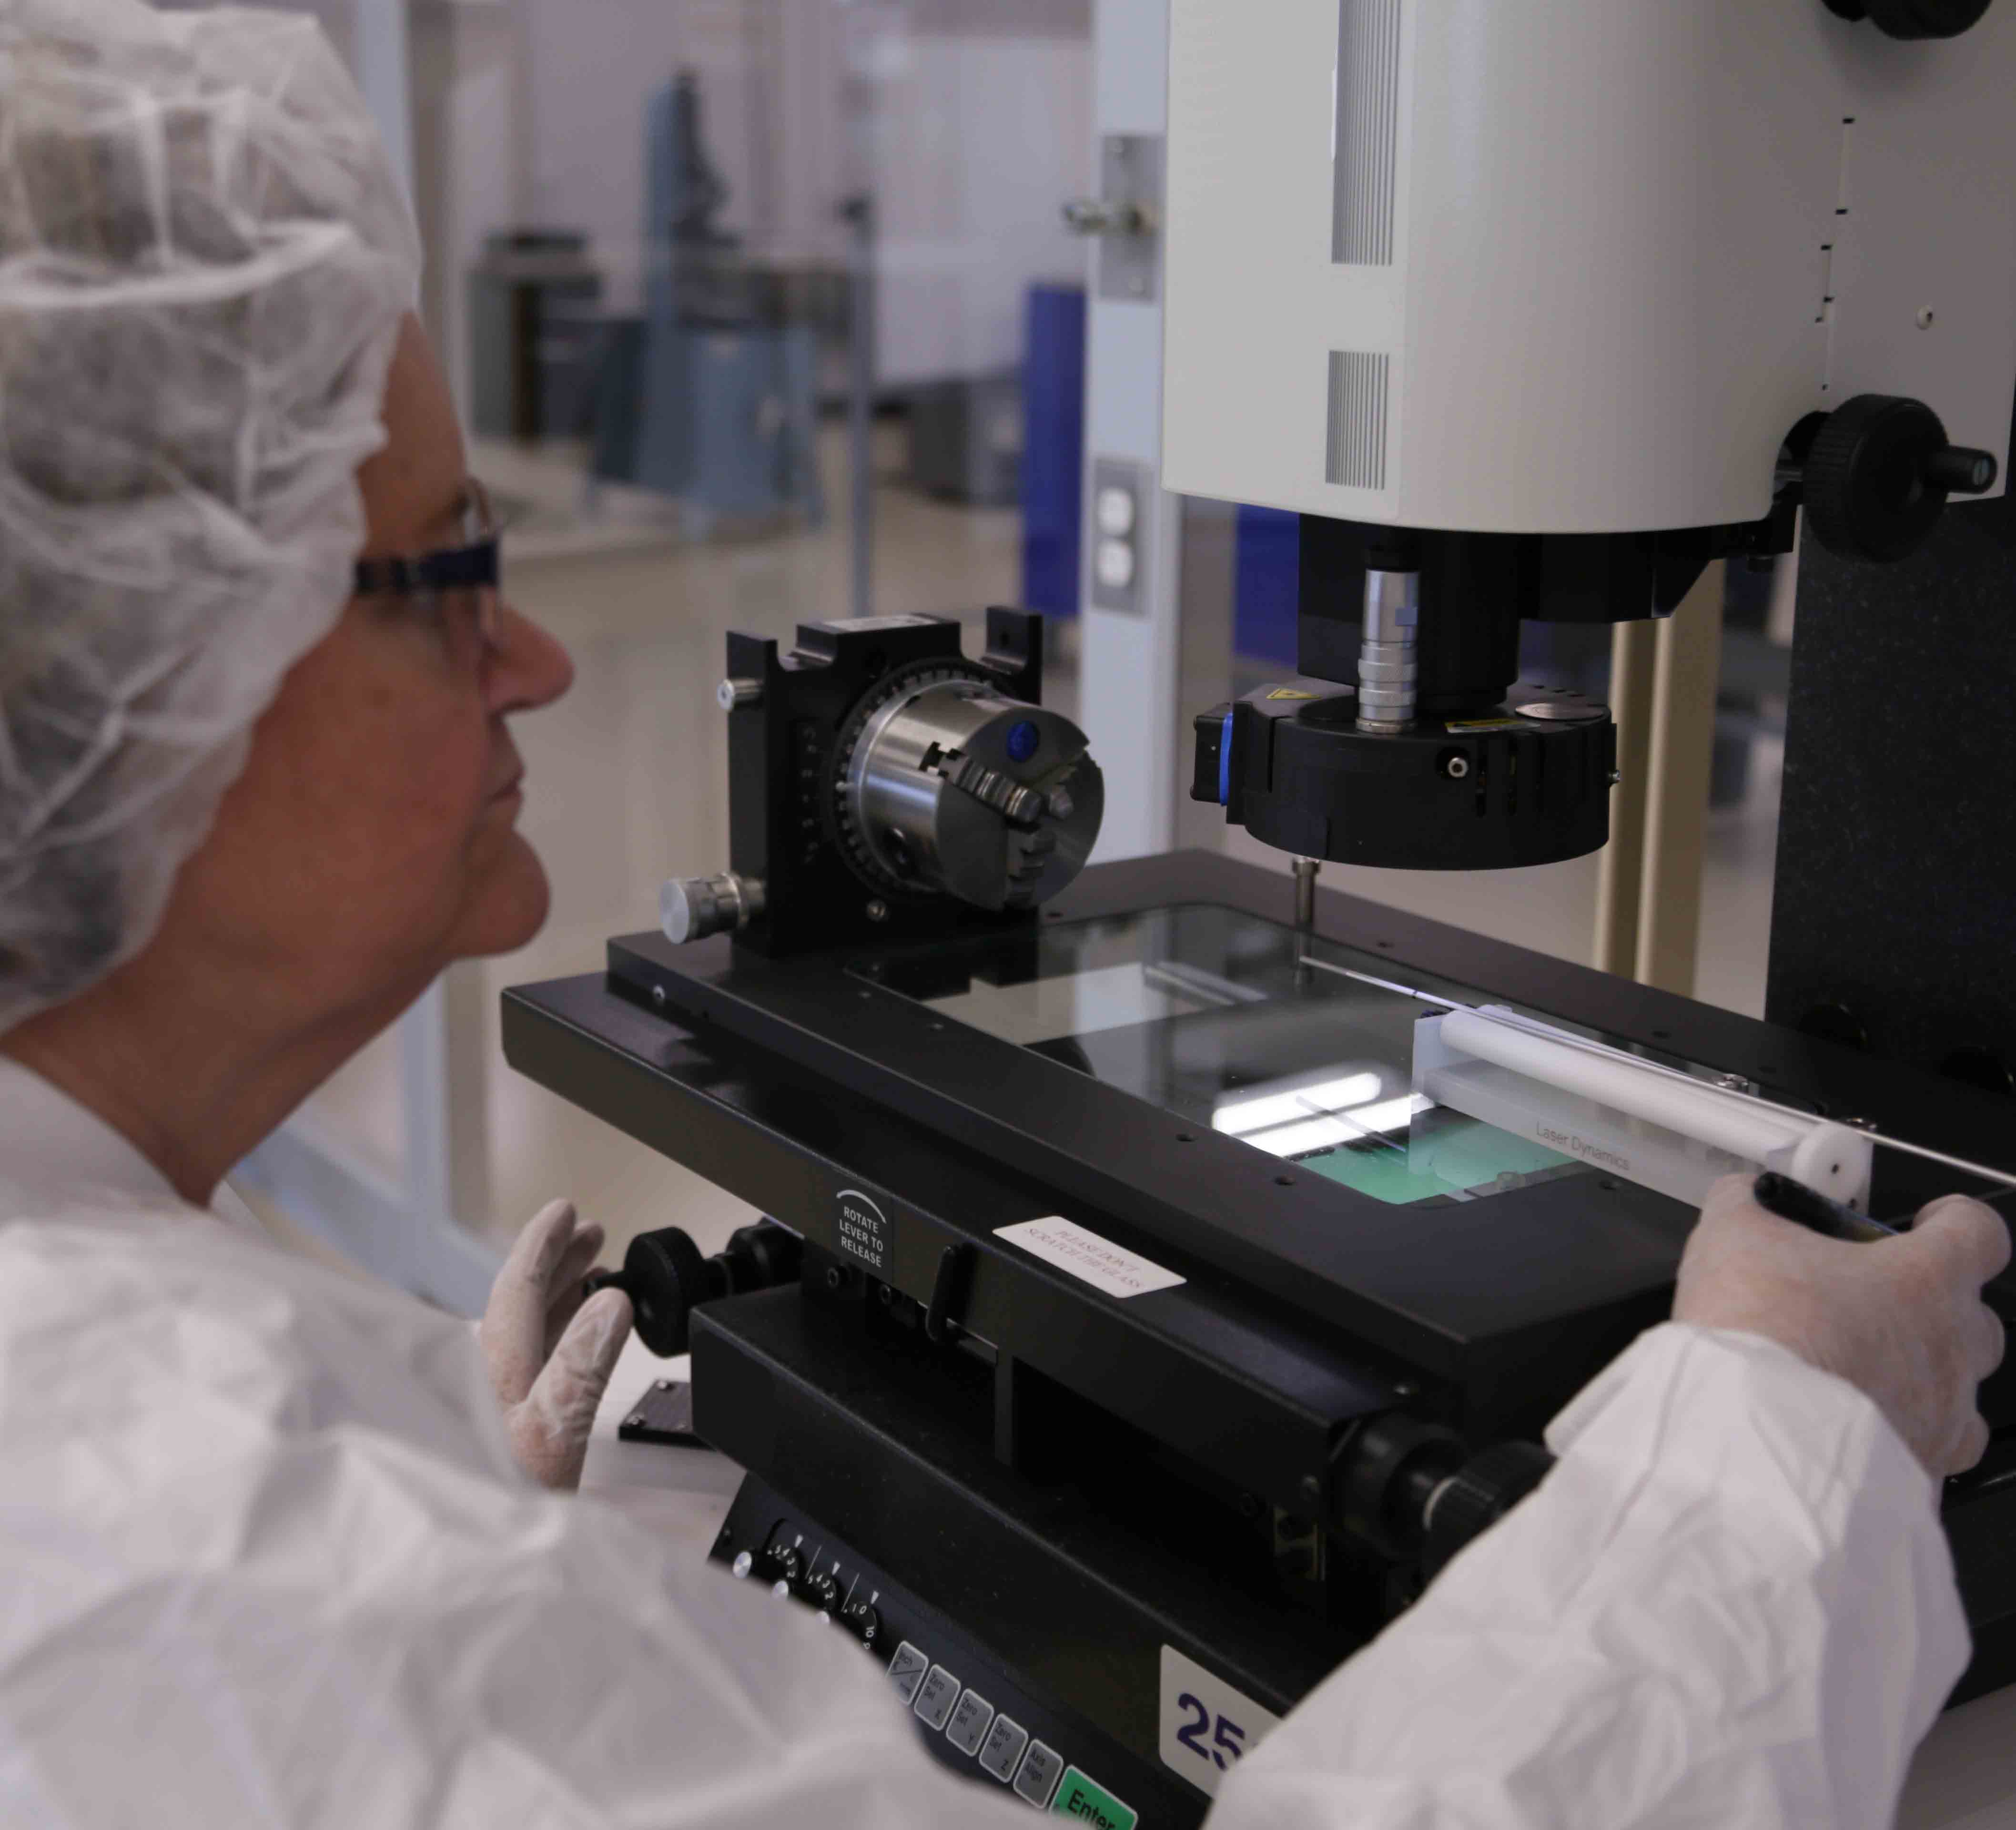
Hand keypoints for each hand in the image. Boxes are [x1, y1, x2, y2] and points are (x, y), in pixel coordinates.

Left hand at [478, 1198, 632, 1489]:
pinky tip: (554, 1355)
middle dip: (559, 1265)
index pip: (519, 1285)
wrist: (439, 1577)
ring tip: (585, 1285)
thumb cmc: (482, 1511)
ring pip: (514, 1335)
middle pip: (517, 1303)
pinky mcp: (472, 1434)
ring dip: (553, 1303)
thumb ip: (582, 1367)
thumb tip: (612, 1305)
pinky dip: (542, 1343)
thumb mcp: (550, 1435)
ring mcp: (469, 1405)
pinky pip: (511, 1367)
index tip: (569, 1211)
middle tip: (593, 1238)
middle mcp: (473, 1379)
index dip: (548, 1243)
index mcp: (491, 1369)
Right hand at [1676, 1175, 2008, 1476]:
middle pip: (1974, 1316)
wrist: (1752, 1434)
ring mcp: (1944, 1414)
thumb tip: (1744, 1197)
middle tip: (1869, 1302)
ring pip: (1960, 1390)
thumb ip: (1749, 1205)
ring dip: (1919, 1376)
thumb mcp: (1736, 1236)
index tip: (1930, 1222)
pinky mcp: (1921, 1469)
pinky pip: (1930, 1450)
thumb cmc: (1763, 1336)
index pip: (1978, 1232)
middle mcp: (1950, 1347)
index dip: (1955, 1221)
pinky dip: (1898, 1436)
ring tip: (1861, 1373)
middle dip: (1929, 1306)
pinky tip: (1850, 1431)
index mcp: (1923, 1279)